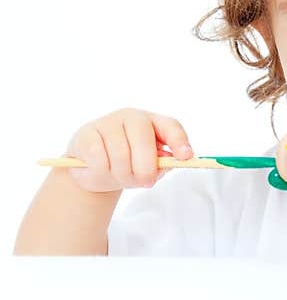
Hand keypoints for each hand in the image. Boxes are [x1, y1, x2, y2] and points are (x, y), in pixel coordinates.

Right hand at [64, 108, 193, 192]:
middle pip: (143, 142)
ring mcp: (108, 122)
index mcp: (154, 122)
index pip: (171, 126)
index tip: (186, 157)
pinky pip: (99, 159)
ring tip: (120, 177)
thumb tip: (173, 161)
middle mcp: (132, 117)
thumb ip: (162, 163)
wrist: (94, 169)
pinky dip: (102, 172)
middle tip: (145, 182)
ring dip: (122, 175)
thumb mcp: (150, 166)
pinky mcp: (86, 133)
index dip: (179, 141)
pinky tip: (99, 170)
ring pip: (120, 155)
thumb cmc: (130, 166)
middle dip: (145, 169)